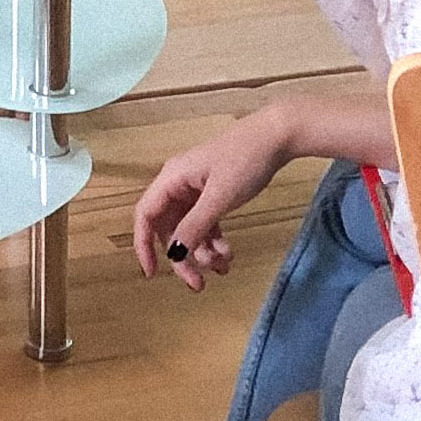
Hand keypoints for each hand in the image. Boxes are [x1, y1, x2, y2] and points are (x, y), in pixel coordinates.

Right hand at [132, 106, 303, 290]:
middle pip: (169, 229)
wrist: (277, 136)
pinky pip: (206, 223)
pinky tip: (227, 254)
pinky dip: (214, 241)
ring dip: (203, 251)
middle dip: (183, 257)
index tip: (152, 273)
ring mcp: (196, 189)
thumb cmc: (245, 159)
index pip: (146, 215)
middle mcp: (178, 184)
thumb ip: (195, 226)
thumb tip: (173, 254)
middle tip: (198, 284)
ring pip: (190, 230)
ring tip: (224, 265)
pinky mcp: (213, 193)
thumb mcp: (220, 197)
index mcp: (172, 179)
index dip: (143, 245)